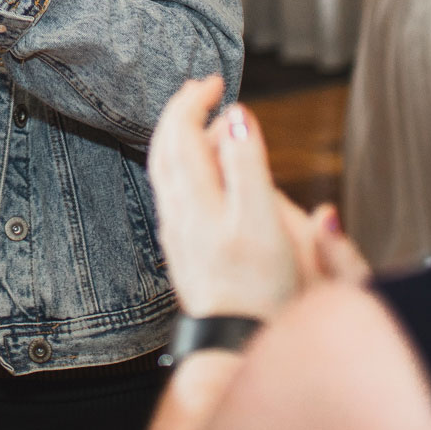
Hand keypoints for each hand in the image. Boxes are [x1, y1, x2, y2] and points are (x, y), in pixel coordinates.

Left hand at [148, 77, 365, 320]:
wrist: (238, 349)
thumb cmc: (261, 290)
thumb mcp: (264, 222)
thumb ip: (249, 165)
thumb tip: (234, 116)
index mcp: (198, 201)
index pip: (180, 134)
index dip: (193, 100)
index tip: (215, 80)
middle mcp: (179, 215)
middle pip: (166, 150)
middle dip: (182, 113)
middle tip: (204, 89)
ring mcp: (178, 235)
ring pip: (166, 172)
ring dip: (180, 138)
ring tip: (205, 122)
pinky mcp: (183, 253)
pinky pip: (172, 195)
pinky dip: (183, 166)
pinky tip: (202, 172)